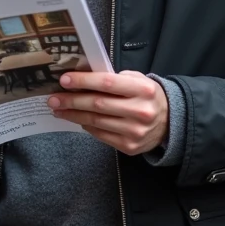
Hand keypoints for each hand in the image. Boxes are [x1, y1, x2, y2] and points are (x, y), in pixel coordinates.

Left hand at [47, 70, 168, 156]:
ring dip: (73, 115)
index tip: (64, 80)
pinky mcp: (129, 146)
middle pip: (98, 105)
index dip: (84, 81)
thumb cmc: (147, 95)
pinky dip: (86, 126)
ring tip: (59, 109)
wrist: (170, 122)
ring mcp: (135, 131)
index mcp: (143, 89)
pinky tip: (77, 119)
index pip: (107, 83)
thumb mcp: (138, 80)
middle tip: (53, 98)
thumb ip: (114, 79)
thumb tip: (83, 79)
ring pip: (96, 122)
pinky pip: (101, 135)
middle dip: (72, 101)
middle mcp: (140, 111)